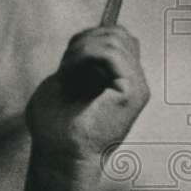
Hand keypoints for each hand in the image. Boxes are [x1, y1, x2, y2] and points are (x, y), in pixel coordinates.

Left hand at [26, 26, 149, 163]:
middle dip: (87, 39)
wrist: (58, 156)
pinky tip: (71, 72)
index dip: (91, 36)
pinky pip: (113, 53)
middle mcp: (133, 83)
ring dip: (82, 48)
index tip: (67, 54)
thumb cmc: (54, 127)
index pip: (118, 39)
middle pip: (121, 35)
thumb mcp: (64, 84)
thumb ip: (79, 61)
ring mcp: (136, 87)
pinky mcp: (132, 93)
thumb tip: (85, 38)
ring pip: (116, 40)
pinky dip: (86, 54)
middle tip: (66, 64)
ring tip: (66, 71)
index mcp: (119, 82)